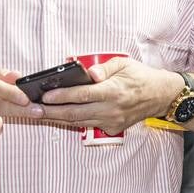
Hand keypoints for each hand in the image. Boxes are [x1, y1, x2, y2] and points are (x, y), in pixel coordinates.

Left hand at [36, 56, 177, 133]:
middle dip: (51, 112)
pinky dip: (72, 121)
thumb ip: (104, 68)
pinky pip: (87, 125)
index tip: (45, 95)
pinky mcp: (111, 128)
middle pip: (74, 113)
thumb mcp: (124, 64)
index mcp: (113, 91)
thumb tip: (88, 73)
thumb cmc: (141, 77)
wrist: (160, 96)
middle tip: (32, 109)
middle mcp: (111, 109)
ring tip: (39, 114)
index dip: (61, 96)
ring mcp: (111, 121)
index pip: (82, 95)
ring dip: (57, 119)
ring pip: (78, 122)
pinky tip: (59, 116)